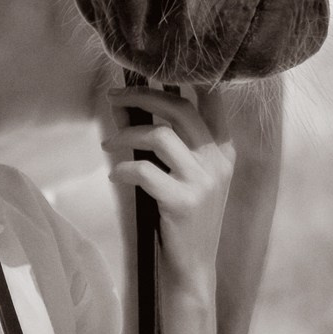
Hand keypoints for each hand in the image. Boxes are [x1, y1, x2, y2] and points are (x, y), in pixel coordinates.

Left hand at [103, 86, 236, 293]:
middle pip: (178, 107)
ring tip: (109, 144)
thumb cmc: (184, 217)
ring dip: (125, 135)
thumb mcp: (183, 175)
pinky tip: (115, 175)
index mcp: (223, 149)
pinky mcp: (183, 201)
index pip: (211, 99)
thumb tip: (126, 105)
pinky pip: (145, 170)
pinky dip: (124, 169)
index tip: (155, 67)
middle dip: (142, 96)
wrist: (193, 267)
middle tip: (114, 97)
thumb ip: (165, 141)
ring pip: (159, 135)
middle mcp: (218, 160)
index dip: (185, 77)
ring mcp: (203, 181)